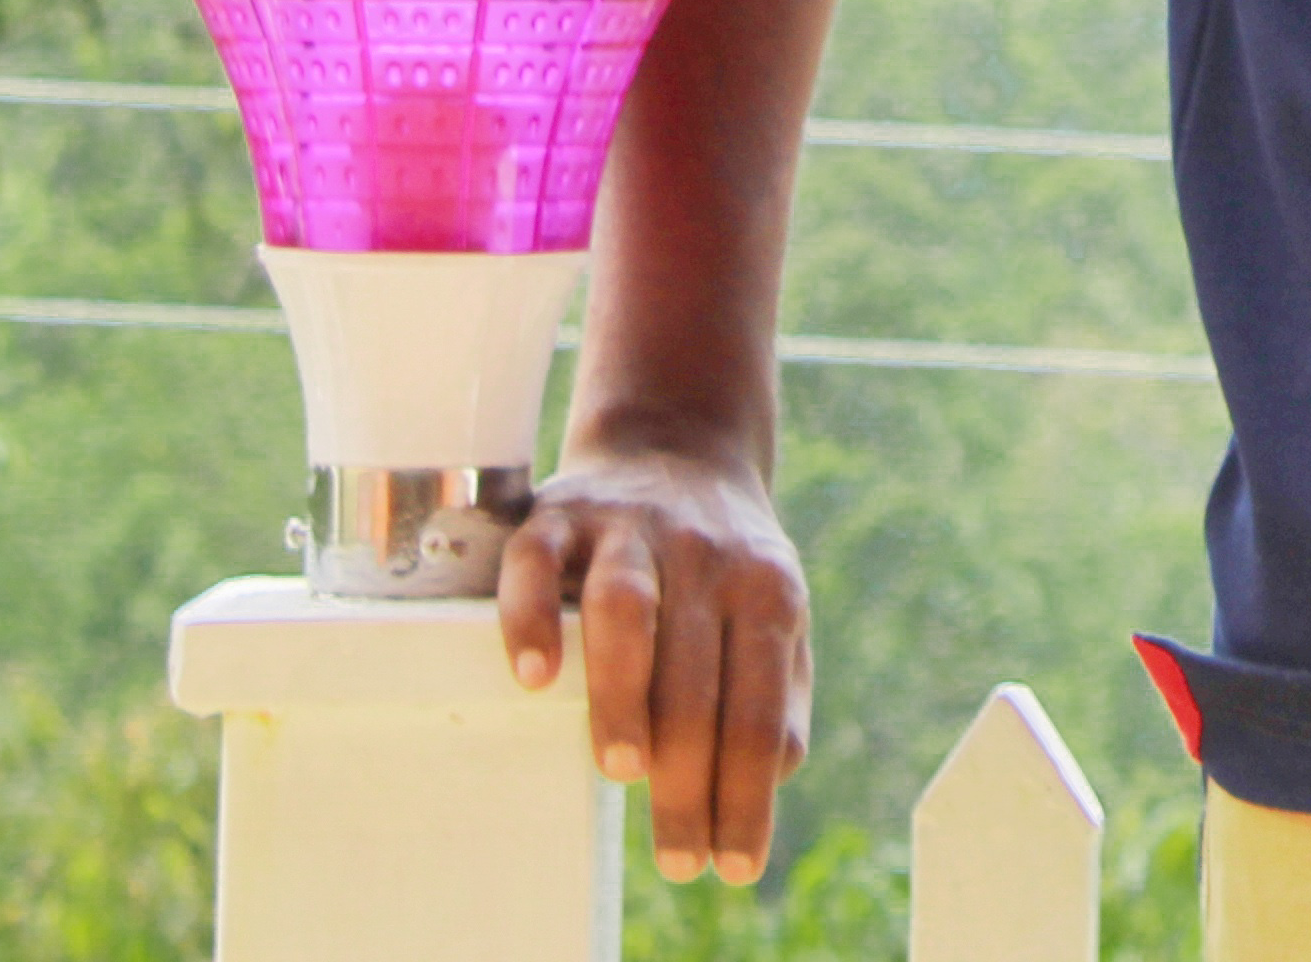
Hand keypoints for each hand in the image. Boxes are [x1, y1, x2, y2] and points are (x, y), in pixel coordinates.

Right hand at [496, 437, 812, 884]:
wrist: (676, 444)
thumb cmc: (723, 564)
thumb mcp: (771, 616)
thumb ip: (778, 692)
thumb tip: (774, 772)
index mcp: (765, 590)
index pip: (758, 709)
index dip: (746, 794)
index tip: (732, 865)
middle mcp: (703, 555)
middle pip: (695, 678)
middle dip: (687, 778)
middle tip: (676, 855)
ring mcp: (629, 530)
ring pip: (627, 610)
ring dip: (624, 693)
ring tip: (622, 770)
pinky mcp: (558, 516)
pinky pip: (539, 563)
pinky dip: (533, 618)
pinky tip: (533, 676)